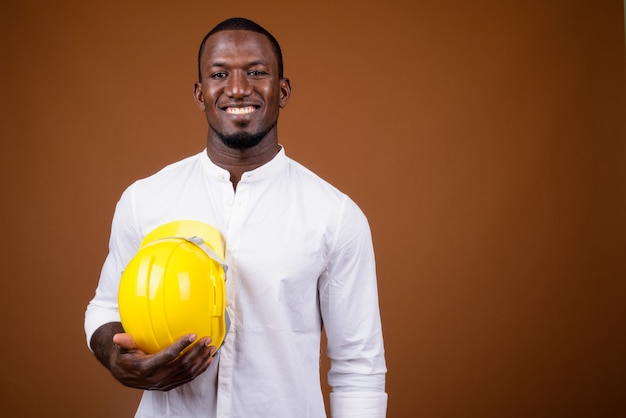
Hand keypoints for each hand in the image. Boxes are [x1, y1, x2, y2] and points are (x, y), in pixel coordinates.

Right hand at [91, 323, 215, 390]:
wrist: (123, 374)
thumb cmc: (124, 357)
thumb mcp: (121, 349)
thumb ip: (123, 343)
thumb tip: (118, 337)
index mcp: (145, 368)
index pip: (167, 356)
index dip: (181, 345)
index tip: (192, 335)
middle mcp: (156, 378)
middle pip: (181, 364)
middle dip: (196, 351)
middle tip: (207, 339)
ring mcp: (164, 383)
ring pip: (187, 373)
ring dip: (201, 360)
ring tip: (211, 348)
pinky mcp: (169, 385)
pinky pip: (188, 378)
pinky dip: (200, 369)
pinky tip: (208, 360)